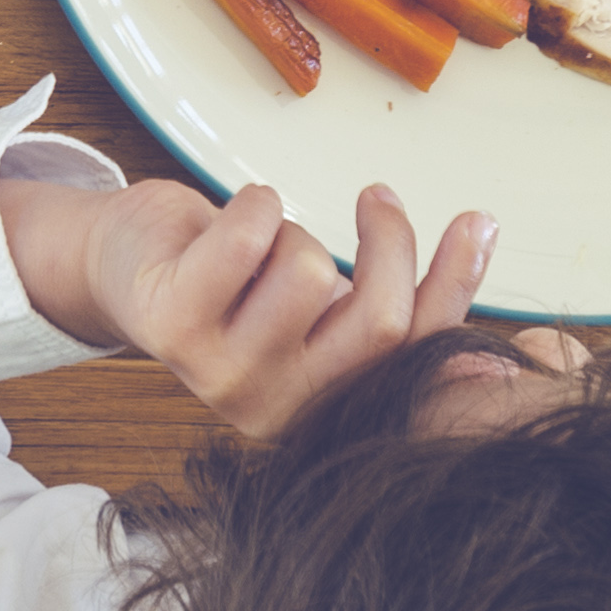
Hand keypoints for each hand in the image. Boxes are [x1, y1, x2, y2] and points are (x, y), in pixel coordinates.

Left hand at [7, 175, 499, 441]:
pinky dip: (256, 204)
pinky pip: (250, 240)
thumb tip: (483, 232)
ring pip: (313, 271)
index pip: (416, 352)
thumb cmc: (232, 281)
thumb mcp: (323, 303)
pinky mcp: (177, 326)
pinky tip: (238, 216)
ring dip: (293, 232)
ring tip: (260, 244)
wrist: (127, 268)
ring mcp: (224, 377)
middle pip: (381, 321)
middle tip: (376, 198)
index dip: (456, 283)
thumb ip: (393, 294)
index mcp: (325, 410)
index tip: (477, 220)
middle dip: (390, 240)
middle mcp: (278, 412)